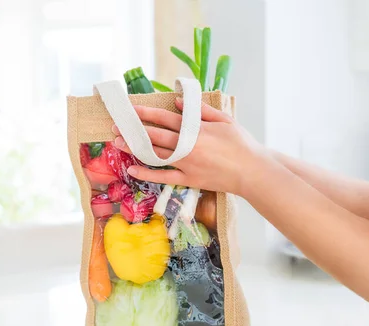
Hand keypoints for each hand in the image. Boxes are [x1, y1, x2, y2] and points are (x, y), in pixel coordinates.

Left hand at [112, 97, 265, 195]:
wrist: (253, 171)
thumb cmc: (242, 144)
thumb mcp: (225, 120)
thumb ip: (201, 111)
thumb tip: (179, 103)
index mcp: (196, 129)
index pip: (165, 118)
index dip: (146, 113)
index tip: (131, 109)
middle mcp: (188, 146)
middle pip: (155, 135)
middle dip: (134, 129)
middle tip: (116, 126)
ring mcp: (187, 164)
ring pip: (155, 154)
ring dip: (135, 148)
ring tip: (119, 143)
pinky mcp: (189, 179)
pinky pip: (164, 177)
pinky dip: (147, 174)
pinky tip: (133, 170)